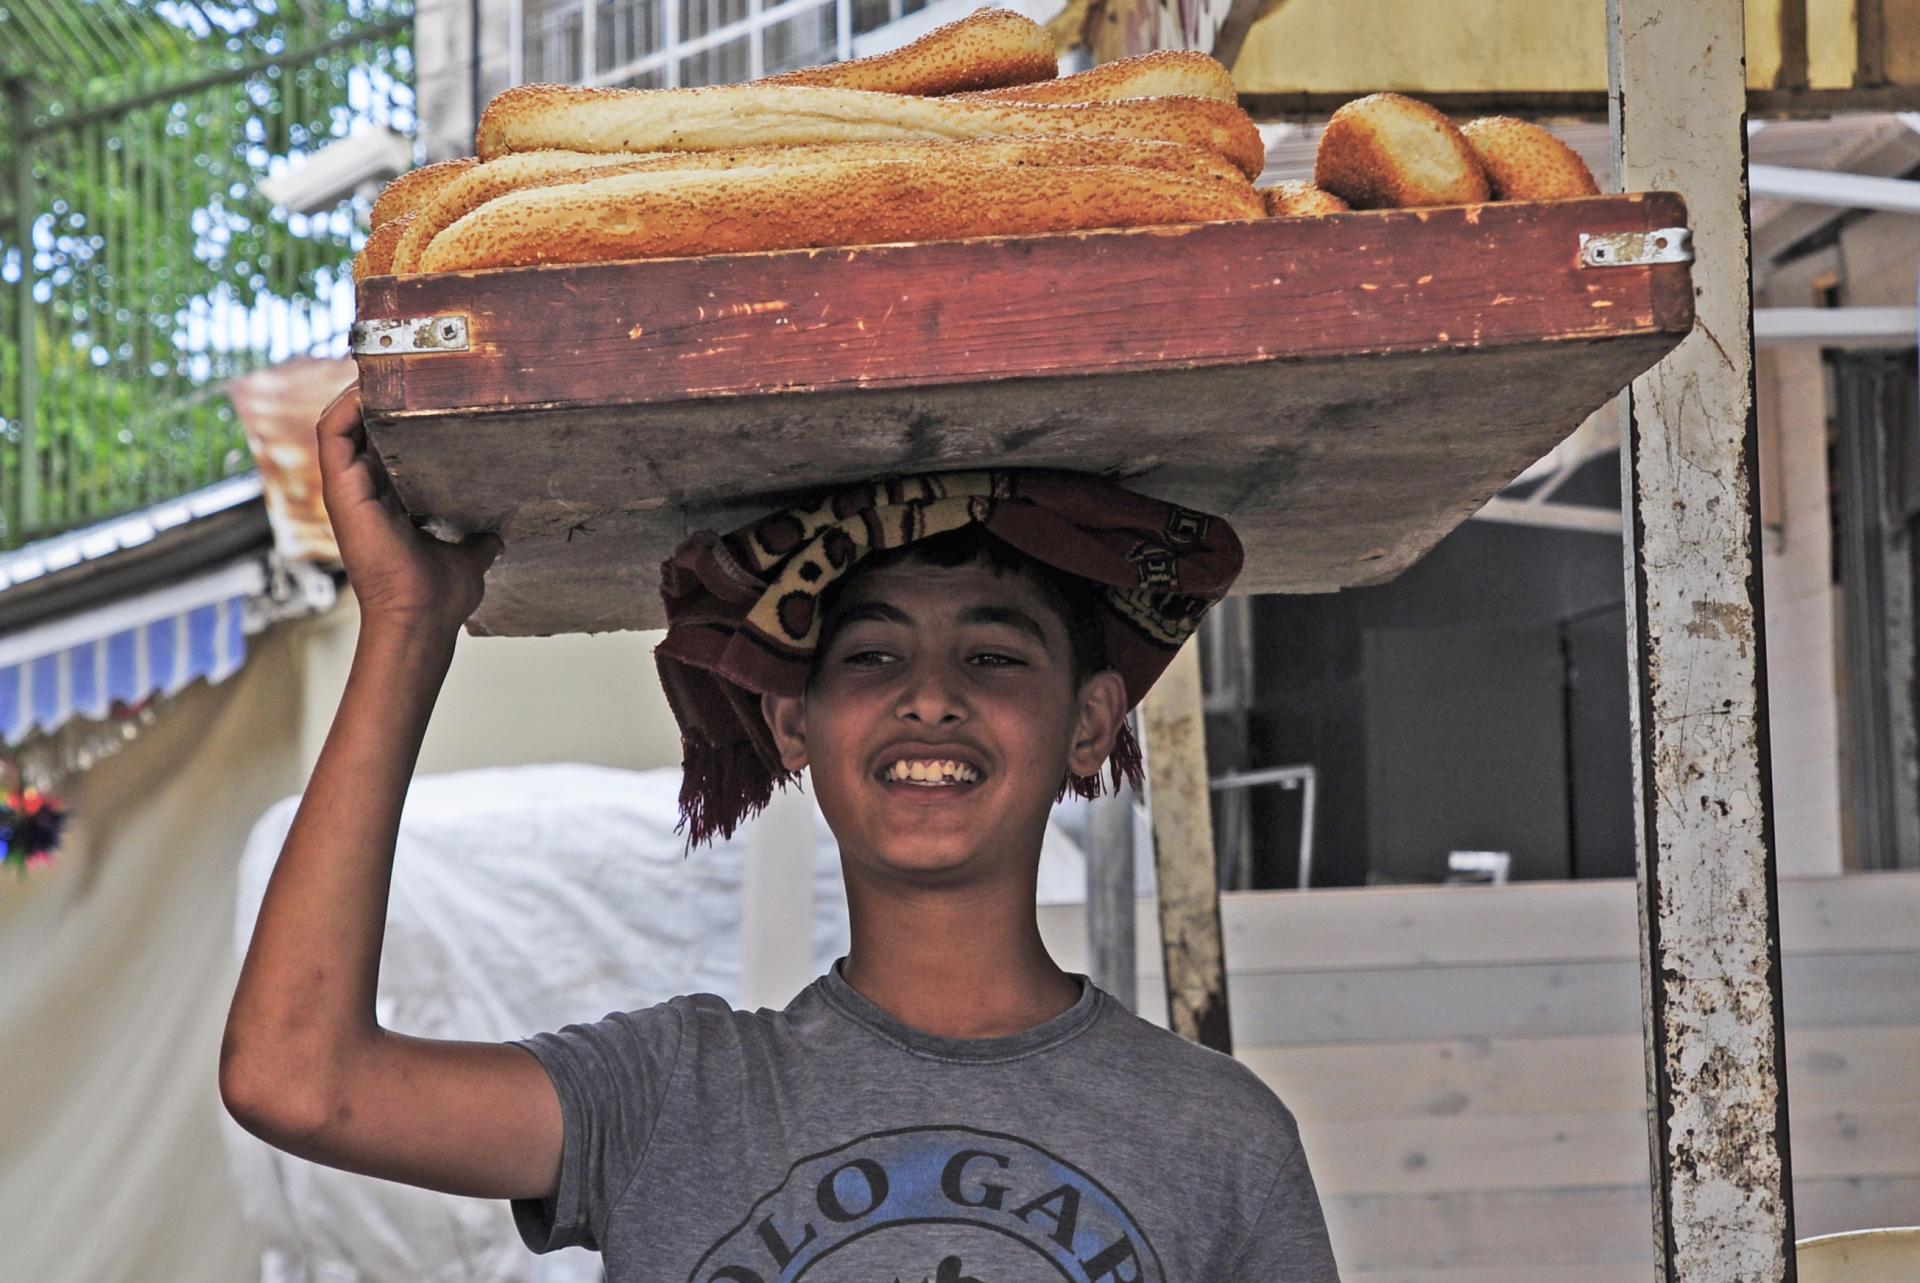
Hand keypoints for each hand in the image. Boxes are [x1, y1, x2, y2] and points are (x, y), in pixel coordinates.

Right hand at [315, 381, 501, 634]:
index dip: (398, 417)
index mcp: (389, 503)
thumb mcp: (466, 558)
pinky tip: (368, 386)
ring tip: (384, 363)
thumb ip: (478, 541)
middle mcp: (364, 492)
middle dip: (378, 394)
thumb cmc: (438, 597)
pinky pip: (331, 432)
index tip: (424, 390)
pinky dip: (345, 405)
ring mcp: (348, 489)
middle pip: (363, 429)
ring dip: (358, 391)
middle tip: (404, 362)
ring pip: (341, 423)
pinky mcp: (340, 488)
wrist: (422, 618)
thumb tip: (497, 535)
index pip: (386, 448)